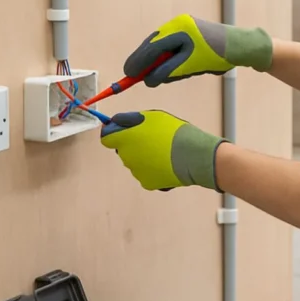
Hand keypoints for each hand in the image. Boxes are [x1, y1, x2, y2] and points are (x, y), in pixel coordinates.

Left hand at [100, 111, 224, 190]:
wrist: (193, 155)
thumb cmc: (174, 132)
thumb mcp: (152, 117)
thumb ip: (129, 120)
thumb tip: (116, 123)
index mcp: (124, 139)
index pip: (106, 138)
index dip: (114, 134)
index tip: (124, 131)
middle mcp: (125, 157)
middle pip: (122, 151)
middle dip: (132, 146)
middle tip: (152, 140)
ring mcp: (136, 172)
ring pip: (135, 163)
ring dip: (143, 158)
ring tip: (163, 153)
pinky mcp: (147, 183)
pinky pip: (145, 175)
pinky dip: (153, 170)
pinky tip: (166, 164)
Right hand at [125, 14, 273, 86]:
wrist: (240, 46)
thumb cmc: (217, 56)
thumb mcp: (189, 67)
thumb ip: (167, 72)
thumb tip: (147, 80)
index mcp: (177, 30)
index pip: (151, 47)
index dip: (137, 61)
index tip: (127, 74)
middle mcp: (178, 26)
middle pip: (153, 47)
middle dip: (145, 63)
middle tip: (133, 76)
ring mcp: (183, 29)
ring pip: (162, 49)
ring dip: (159, 64)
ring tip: (157, 77)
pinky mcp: (189, 35)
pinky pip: (172, 49)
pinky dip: (169, 61)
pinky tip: (174, 71)